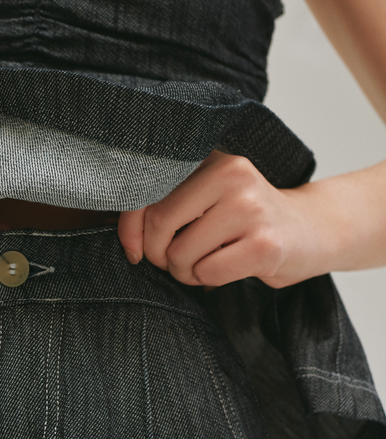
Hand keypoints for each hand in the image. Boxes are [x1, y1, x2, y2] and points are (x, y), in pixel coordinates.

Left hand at [116, 149, 354, 288]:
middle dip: (159, 255)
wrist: (311, 230)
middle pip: (159, 224)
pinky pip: (207, 273)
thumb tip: (127, 239)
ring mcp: (250, 208)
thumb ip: (167, 207)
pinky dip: (209, 280)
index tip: (134, 251)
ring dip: (187, 272)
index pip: (148, 190)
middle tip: (178, 261)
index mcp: (211, 158)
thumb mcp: (207, 199)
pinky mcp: (264, 243)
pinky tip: (229, 268)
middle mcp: (231, 174)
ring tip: (210, 261)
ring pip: (181, 255)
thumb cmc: (247, 221)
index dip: (130, 228)